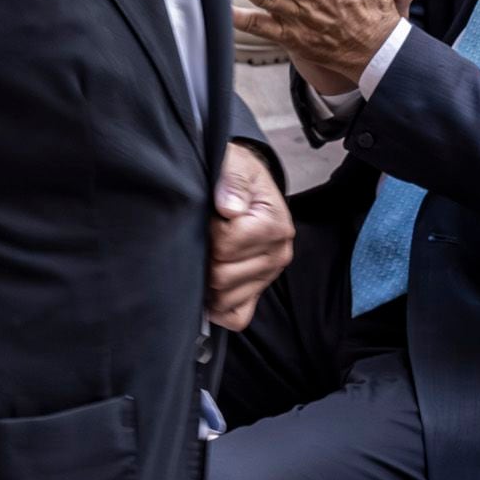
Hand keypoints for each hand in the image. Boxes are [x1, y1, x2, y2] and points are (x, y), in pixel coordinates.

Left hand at [208, 143, 295, 331]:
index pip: (224, 245)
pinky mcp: (259, 291)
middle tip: (201, 237)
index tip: (207, 217)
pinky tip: (207, 286)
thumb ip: (232, 180)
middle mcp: (278, 254)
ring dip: (207, 281)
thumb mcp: (235, 164)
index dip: (206, 232)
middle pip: (222, 276)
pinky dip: (218, 306)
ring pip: (225, 298)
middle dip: (203, 257)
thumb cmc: (238, 176)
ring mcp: (269, 276)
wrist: (248, 183)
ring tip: (205, 255)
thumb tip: (229, 208)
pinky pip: (236, 316)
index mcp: (274, 224)